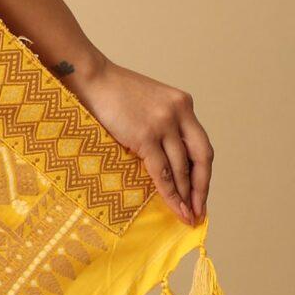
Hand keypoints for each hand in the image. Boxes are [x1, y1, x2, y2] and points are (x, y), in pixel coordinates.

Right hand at [68, 53, 211, 224]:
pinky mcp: (145, 135)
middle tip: (199, 211)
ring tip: (186, 215)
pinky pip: (161, 171)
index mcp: (183, 104)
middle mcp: (179, 113)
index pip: (200, 145)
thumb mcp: (148, 105)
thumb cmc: (112, 93)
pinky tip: (173, 205)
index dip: (203, 173)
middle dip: (201, 188)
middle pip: (201, 157)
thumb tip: (165, 161)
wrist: (91, 78)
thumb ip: (162, 126)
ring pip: (182, 168)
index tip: (201, 193)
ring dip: (185, 195)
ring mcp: (163, 124)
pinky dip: (169, 192)